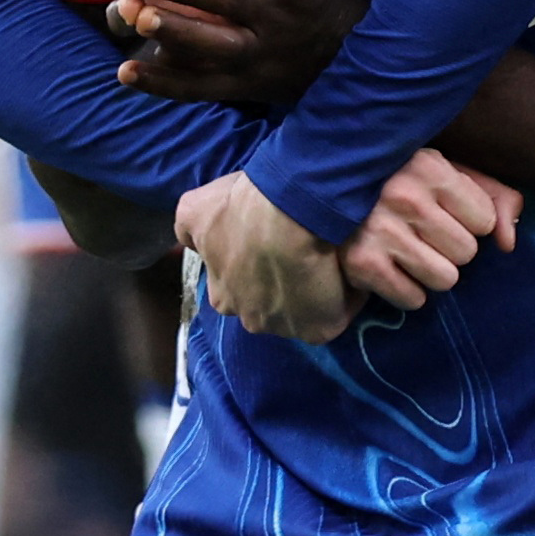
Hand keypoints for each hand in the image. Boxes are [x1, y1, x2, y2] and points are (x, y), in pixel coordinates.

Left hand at [176, 172, 350, 341]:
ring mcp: (285, 329)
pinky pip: (336, 311)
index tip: (272, 243)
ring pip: (304, 311)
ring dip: (314, 289)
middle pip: (270, 306)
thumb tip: (191, 241)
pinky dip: (344, 292)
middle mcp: (250, 321)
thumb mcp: (196, 209)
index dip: (256, 267)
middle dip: (283, 284)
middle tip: (300, 249)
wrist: (290, 211)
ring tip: (327, 255)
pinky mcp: (320, 328)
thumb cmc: (244, 207)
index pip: (238, 291)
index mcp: (223, 298)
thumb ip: (188, 229)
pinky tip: (346, 266)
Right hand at [340, 148, 521, 311]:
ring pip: (445, 279)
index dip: (470, 222)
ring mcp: (379, 230)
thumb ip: (495, 198)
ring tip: (410, 252)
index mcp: (429, 167)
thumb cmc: (405, 185)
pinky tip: (392, 269)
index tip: (444, 213)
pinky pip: (413, 298)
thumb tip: (508, 242)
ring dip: (432, 272)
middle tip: (424, 235)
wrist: (329, 196)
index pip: (485, 221)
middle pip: (467, 253)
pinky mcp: (361, 263)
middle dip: (451, 249)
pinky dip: (407, 291)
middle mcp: (404, 195)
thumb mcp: (450, 176)